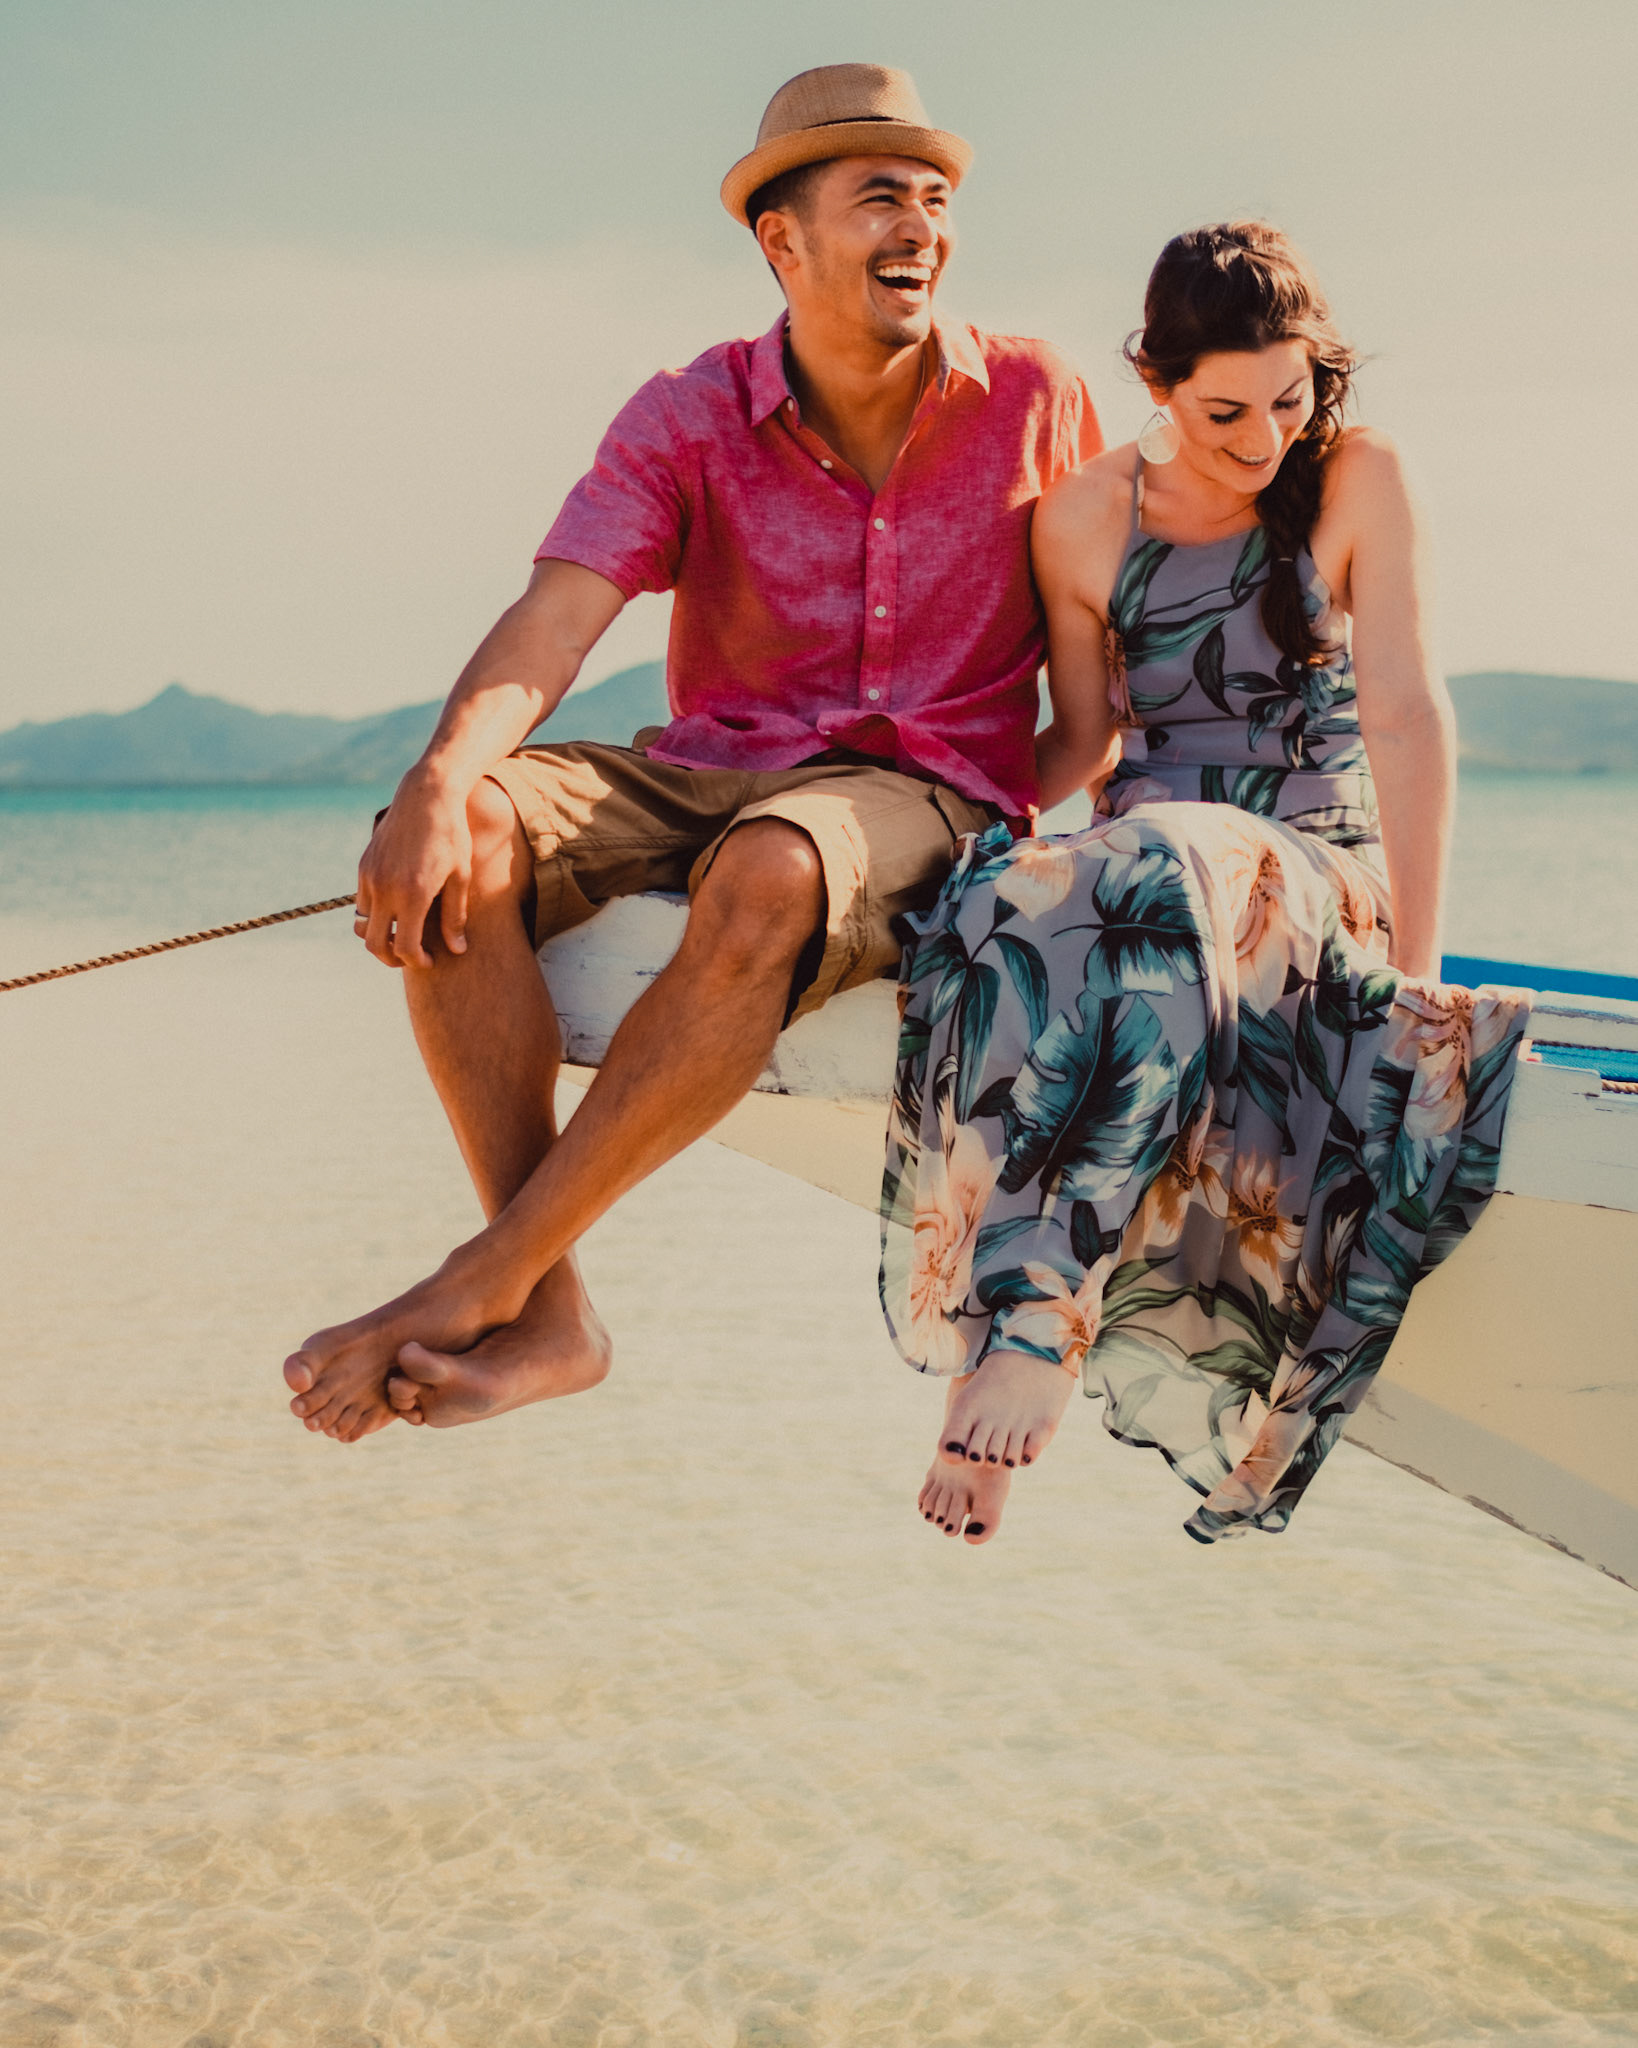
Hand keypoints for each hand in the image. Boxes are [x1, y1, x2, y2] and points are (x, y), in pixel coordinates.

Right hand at [354, 774, 473, 967]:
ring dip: (382, 934)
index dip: (417, 962)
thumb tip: (457, 950)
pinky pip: (363, 902)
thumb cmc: (452, 835)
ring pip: (365, 924)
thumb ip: (455, 916)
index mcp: (413, 895)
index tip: (430, 961)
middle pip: (375, 944)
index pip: (405, 948)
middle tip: (412, 957)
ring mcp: (370, 876)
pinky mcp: (364, 865)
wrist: (427, 795)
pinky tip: (399, 906)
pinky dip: (377, 913)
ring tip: (406, 932)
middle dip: (392, 959)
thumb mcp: (461, 876)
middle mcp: (385, 888)